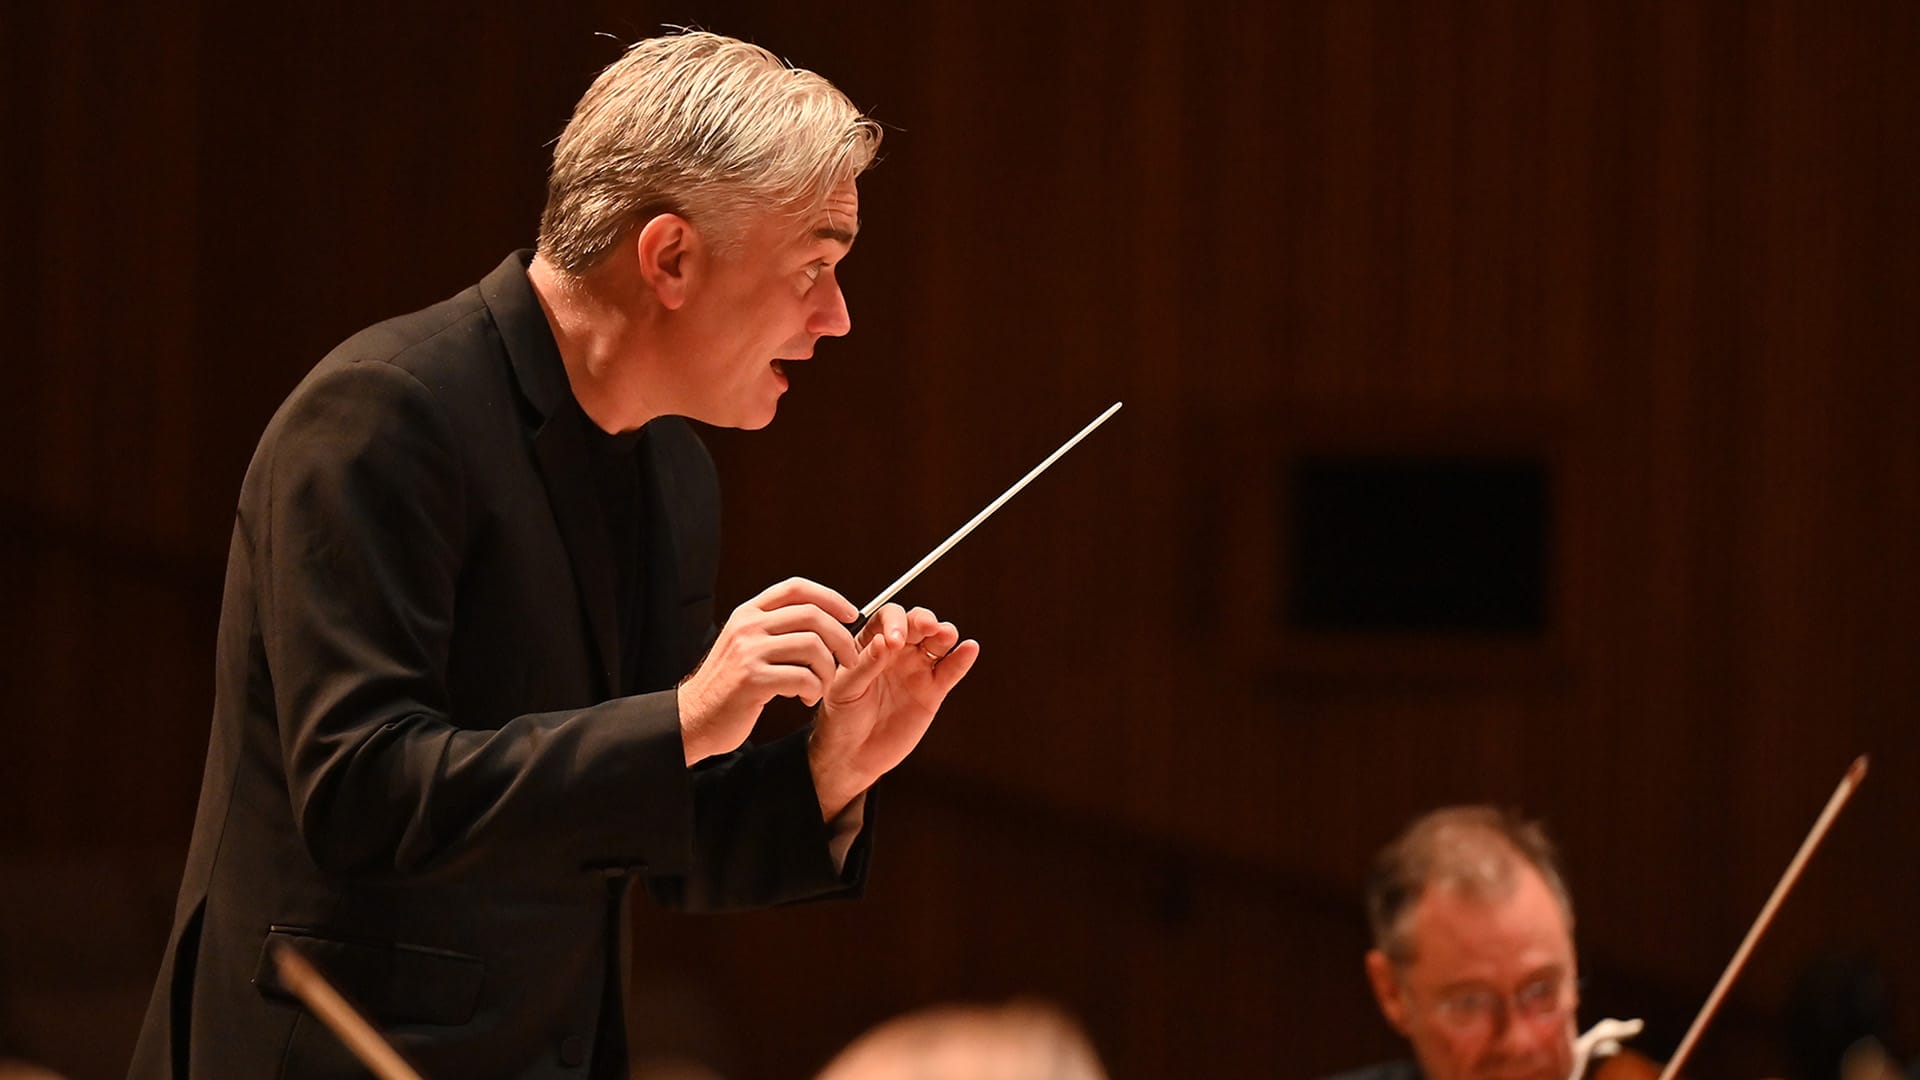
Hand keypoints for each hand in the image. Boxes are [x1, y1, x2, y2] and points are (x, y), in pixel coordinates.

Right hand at [677, 578, 859, 764]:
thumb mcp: (746, 645)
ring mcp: (748, 651)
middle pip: (812, 616)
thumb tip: (826, 621)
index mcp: (748, 613)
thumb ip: (776, 629)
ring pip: (813, 647)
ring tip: (818, 686)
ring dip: (827, 670)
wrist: (694, 718)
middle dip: (841, 638)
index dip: (830, 597)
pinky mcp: (752, 679)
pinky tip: (803, 698)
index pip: (796, 588)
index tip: (852, 615)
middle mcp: (747, 626)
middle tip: (849, 659)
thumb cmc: (729, 686)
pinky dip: (813, 689)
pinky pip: (803, 677)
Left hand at [807, 603, 979, 819]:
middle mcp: (897, 652)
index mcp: (871, 644)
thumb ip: (866, 664)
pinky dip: (962, 658)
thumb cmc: (841, 718)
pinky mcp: (933, 692)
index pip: (887, 618)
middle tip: (927, 627)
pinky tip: (969, 648)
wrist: (853, 755)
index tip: (894, 640)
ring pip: (937, 642)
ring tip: (946, 635)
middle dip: (924, 620)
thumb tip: (885, 641)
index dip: (894, 622)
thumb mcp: (845, 689)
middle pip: (917, 624)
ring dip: (945, 633)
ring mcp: (917, 670)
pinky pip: (950, 671)